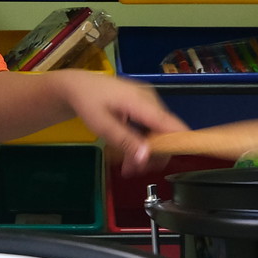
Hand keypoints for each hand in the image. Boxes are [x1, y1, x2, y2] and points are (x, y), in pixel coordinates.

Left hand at [52, 73, 185, 165]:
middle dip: (153, 154)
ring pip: (157, 131)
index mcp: (141, 101)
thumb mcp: (102, 125)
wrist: (77, 86)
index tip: (175, 163)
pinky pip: (149, 126)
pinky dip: (141, 141)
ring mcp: (148, 101)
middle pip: (165, 131)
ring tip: (127, 168)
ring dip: (145, 151)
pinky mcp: (143, 104)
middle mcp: (150, 99)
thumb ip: (125, 140)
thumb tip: (146, 157)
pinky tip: (128, 154)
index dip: (180, 142)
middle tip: (133, 171)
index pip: (171, 124)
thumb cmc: (87, 103)